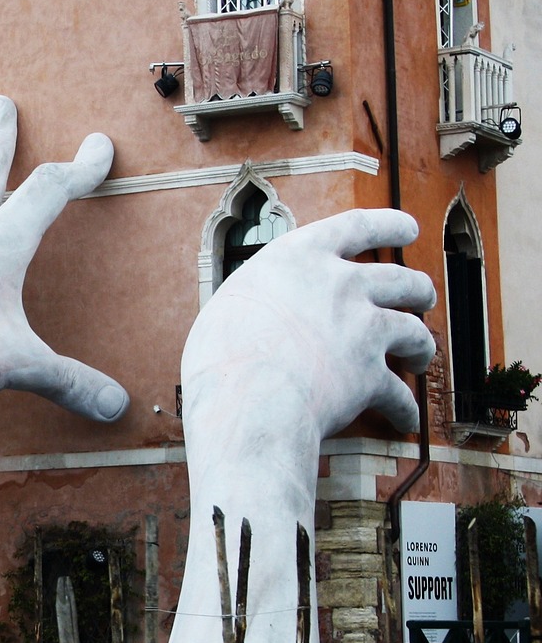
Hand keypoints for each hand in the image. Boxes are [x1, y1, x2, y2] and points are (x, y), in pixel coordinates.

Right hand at [180, 208, 435, 453]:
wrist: (246, 399)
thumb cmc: (221, 353)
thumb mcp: (232, 301)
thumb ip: (262, 295)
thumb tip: (262, 309)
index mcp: (302, 257)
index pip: (357, 226)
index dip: (389, 225)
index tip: (408, 228)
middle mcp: (342, 285)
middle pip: (400, 279)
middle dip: (417, 289)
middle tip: (421, 296)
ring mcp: (363, 329)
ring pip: (413, 330)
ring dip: (421, 345)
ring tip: (419, 357)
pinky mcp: (371, 375)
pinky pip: (398, 393)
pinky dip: (403, 407)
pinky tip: (404, 418)